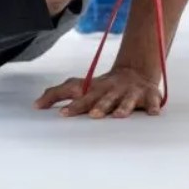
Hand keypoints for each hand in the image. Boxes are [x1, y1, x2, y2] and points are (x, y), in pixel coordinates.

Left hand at [34, 68, 161, 118]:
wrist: (133, 72)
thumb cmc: (101, 86)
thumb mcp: (79, 87)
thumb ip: (56, 94)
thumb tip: (34, 105)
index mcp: (95, 90)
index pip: (82, 97)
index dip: (73, 105)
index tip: (63, 114)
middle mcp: (112, 91)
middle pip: (104, 99)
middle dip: (99, 106)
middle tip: (93, 115)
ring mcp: (130, 93)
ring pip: (127, 101)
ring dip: (123, 107)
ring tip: (119, 115)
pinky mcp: (149, 95)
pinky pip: (153, 101)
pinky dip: (153, 106)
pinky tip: (153, 113)